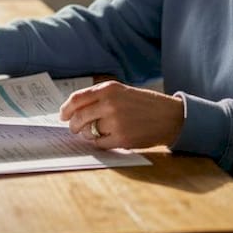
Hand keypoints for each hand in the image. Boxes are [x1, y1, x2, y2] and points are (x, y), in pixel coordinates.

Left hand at [59, 80, 184, 149]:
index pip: (77, 99)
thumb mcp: (122, 92)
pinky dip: (100, 143)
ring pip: (88, 131)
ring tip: (96, 133)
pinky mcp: (121, 138)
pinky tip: (108, 139)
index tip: (62, 115)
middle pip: (78, 117)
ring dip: (88, 134)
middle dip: (73, 125)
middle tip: (74, 129)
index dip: (66, 109)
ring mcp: (116, 121)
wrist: (170, 116)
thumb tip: (74, 111)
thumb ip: (100, 98)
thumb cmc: (144, 104)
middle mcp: (110, 103)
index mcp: (109, 89)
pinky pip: (99, 143)